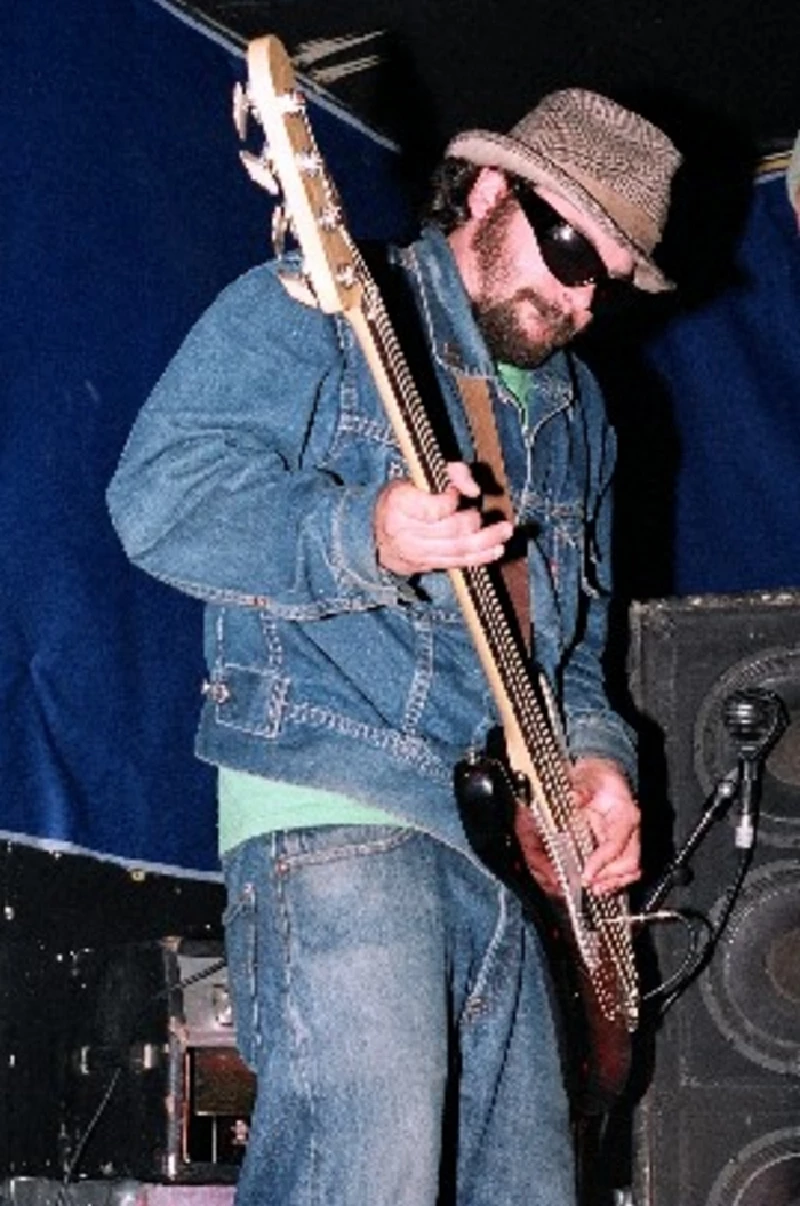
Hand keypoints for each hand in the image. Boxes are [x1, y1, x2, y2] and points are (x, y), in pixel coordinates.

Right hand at [375, 462, 512, 576]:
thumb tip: (475, 490)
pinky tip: (496, 550)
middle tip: (482, 513)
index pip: (435, 508)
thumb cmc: (404, 498)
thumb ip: (451, 472)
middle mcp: (404, 531)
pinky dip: (480, 557)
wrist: (379, 533)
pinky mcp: (426, 565)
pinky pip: (457, 562)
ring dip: (487, 541)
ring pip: (458, 549)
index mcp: (399, 503)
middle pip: (451, 530)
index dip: (452, 500)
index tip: (454, 493)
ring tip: (505, 531)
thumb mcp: (419, 475)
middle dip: (473, 521)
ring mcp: (415, 552)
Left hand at [571, 757, 640, 895]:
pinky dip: (613, 879)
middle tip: (588, 883)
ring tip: (595, 889)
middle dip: (609, 877)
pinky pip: (624, 867)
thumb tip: (572, 798)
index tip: (587, 873)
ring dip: (613, 882)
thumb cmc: (597, 775)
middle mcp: (631, 829)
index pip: (617, 844)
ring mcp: (628, 838)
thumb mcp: (586, 777)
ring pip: (631, 869)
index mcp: (626, 813)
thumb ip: (579, 789)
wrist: (601, 773)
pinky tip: (599, 884)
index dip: (602, 861)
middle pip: (629, 862)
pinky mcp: (620, 844)